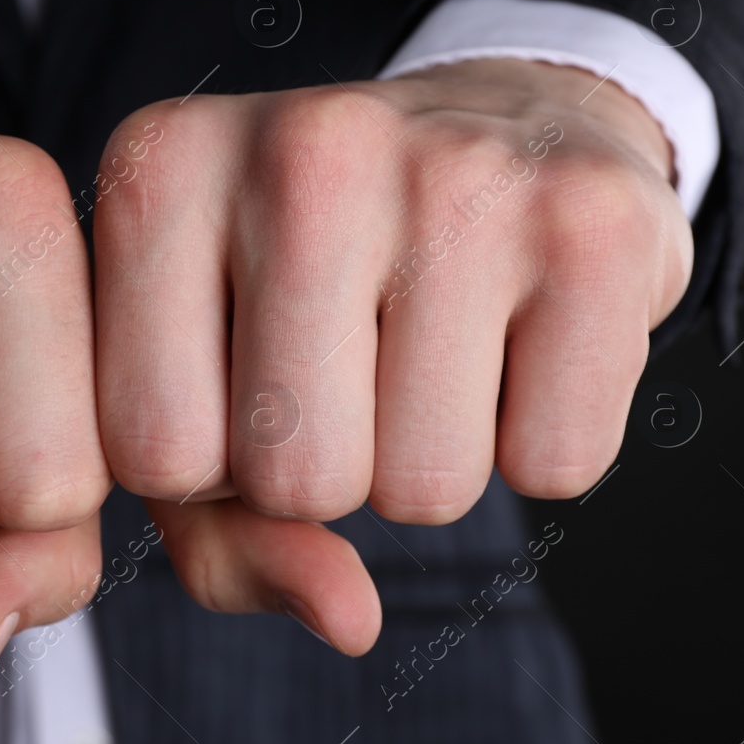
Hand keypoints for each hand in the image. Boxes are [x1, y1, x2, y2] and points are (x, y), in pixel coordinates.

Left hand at [93, 58, 690, 650]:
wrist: (495, 124)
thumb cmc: (309, 280)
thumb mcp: (205, 374)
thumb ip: (206, 531)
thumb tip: (346, 619)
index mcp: (159, 169)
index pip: (150, 454)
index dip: (207, 465)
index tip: (240, 377)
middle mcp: (301, 147)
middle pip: (294, 480)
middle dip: (324, 474)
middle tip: (352, 363)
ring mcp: (455, 169)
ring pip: (424, 489)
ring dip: (428, 463)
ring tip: (429, 343)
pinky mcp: (593, 219)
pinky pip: (555, 467)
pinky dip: (539, 441)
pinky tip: (516, 335)